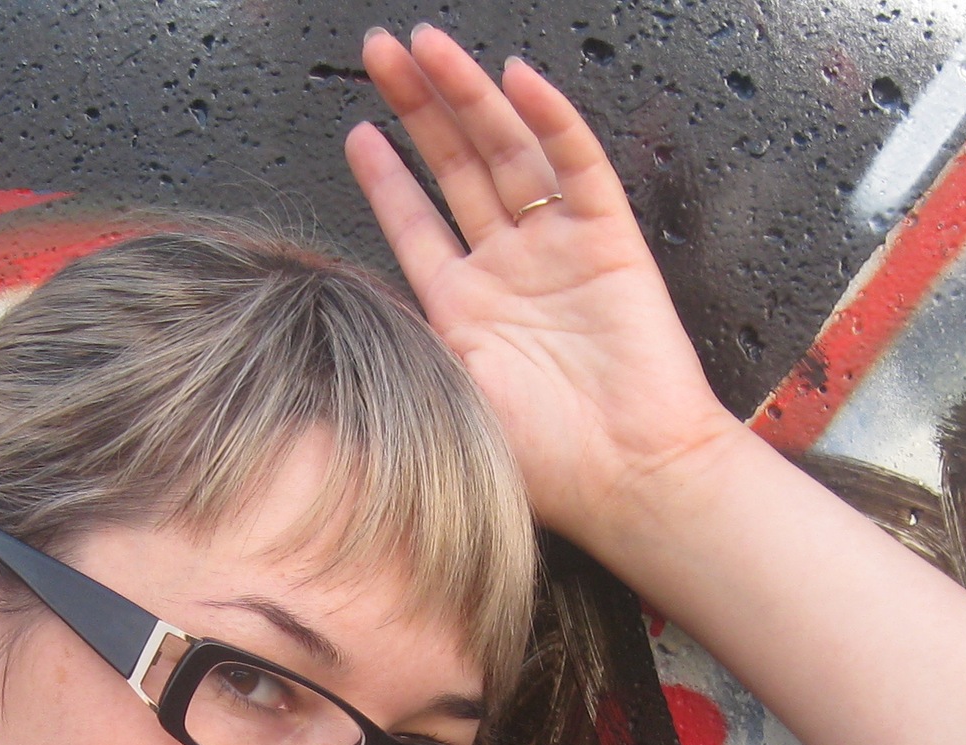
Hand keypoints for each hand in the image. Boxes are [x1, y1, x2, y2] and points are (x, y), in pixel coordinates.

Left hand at [345, 26, 742, 546]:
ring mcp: (559, 249)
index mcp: (465, 309)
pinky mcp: (610, 240)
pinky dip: (550, 119)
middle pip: (457, 167)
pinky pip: (577, 164)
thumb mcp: (443, 399)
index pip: (417, 224)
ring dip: (468, 95)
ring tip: (427, 45)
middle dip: (416, 107)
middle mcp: (510, 269)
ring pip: (507, 151)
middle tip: (378, 51)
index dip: (386, 176)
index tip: (356, 130)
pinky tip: (517, 78)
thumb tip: (334, 315)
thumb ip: (400, 344)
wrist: (630, 478)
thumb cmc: (544, 461)